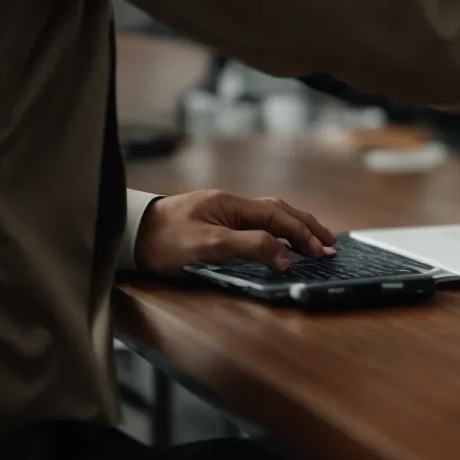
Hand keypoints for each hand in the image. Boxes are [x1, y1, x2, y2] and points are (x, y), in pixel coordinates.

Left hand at [133, 190, 337, 276]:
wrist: (129, 234)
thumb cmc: (163, 240)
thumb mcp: (207, 245)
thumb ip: (247, 246)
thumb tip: (284, 255)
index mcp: (231, 204)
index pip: (278, 217)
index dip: (302, 235)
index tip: (321, 253)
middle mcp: (230, 205)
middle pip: (279, 211)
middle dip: (307, 227)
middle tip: (330, 244)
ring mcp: (222, 212)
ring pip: (268, 216)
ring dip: (293, 227)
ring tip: (313, 240)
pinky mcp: (214, 223)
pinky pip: (255, 223)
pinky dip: (276, 230)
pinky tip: (279, 239)